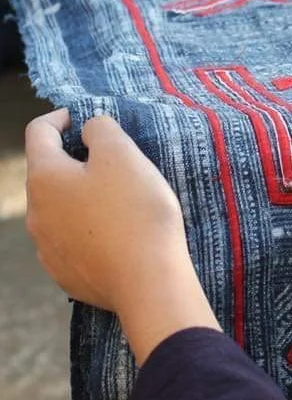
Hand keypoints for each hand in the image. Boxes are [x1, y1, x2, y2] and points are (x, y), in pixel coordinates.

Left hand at [25, 111, 219, 362]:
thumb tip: (89, 130)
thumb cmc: (134, 211)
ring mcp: (47, 247)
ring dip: (81, 196)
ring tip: (119, 198)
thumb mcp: (122, 154)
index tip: (84, 118)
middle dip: (74, 160)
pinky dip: (88, 228)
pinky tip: (116, 233)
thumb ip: (101, 129)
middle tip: (113, 160)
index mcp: (44, 177)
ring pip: (59, 208)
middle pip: (48, 172)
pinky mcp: (64, 273)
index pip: (39, 132)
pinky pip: (71, 239)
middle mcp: (36, 212)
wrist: (147, 282)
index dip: (61, 117)